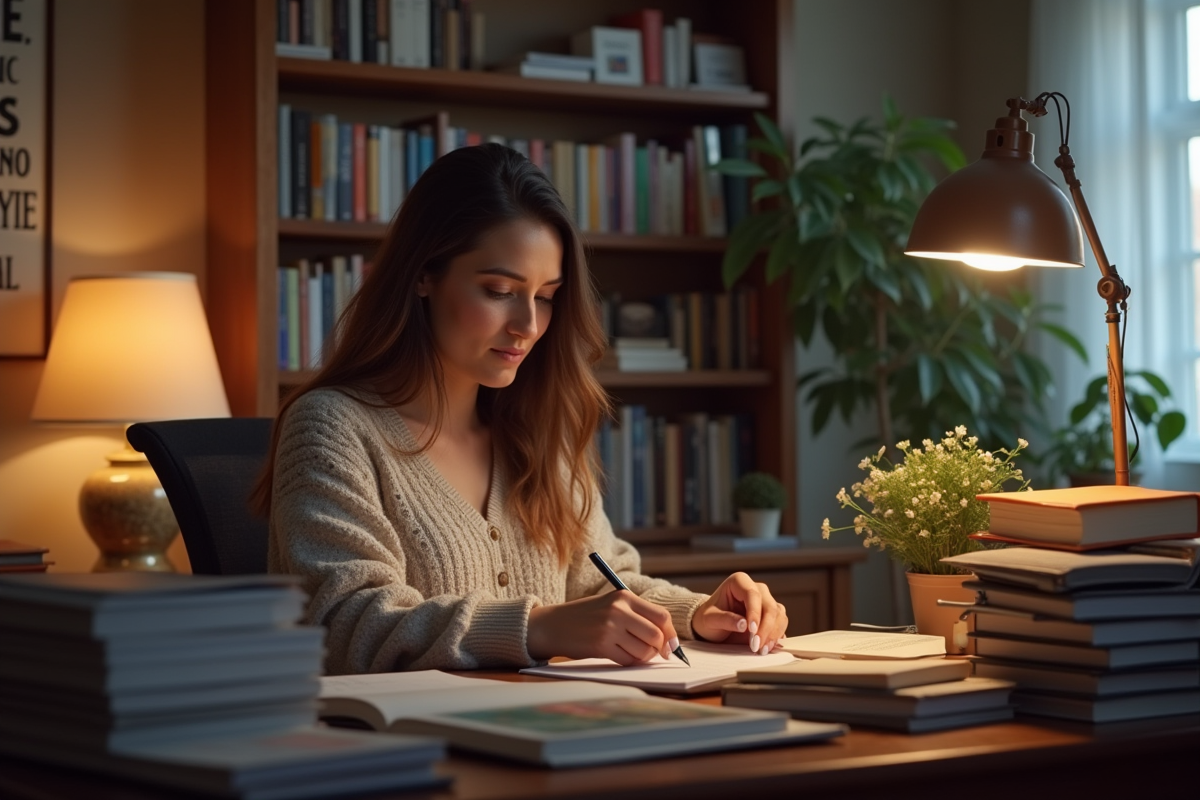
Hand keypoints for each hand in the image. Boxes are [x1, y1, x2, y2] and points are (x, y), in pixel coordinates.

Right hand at [527, 590, 679, 665]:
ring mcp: (609, 628)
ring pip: (644, 650)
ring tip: (633, 653)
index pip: (661, 616)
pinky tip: (620, 656)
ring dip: (643, 657)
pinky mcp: (601, 645)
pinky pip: (628, 660)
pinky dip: (630, 662)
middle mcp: (619, 610)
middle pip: (656, 635)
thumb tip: (668, 640)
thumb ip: (637, 617)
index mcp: (624, 596)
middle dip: (659, 649)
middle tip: (653, 654)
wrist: (554, 624)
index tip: (671, 646)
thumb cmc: (587, 617)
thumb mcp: (612, 606)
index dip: (670, 634)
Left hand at [691, 572, 787, 654]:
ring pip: (779, 614)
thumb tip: (743, 624)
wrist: (712, 626)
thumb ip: (725, 620)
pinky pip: (781, 623)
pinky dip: (776, 636)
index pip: (752, 594)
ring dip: (773, 634)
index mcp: (739, 582)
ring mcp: (765, 601)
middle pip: (769, 606)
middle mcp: (756, 589)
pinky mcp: (771, 615)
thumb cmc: (709, 617)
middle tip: (755, 645)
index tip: (751, 630)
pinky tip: (767, 646)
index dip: (755, 613)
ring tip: (761, 649)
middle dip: (765, 628)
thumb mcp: (710, 619)